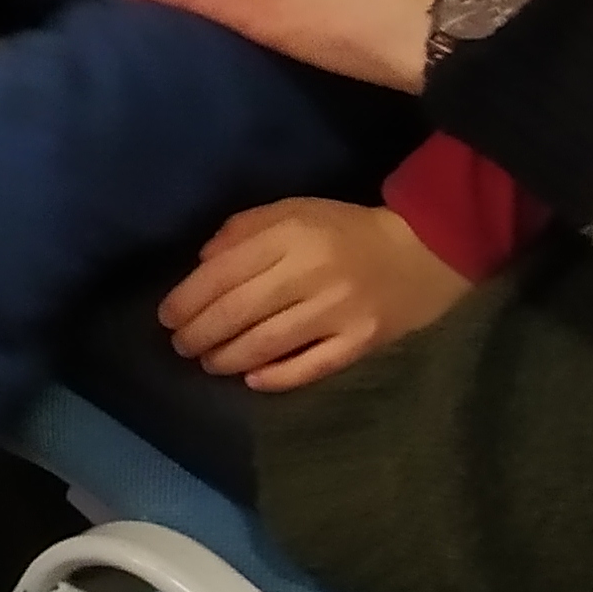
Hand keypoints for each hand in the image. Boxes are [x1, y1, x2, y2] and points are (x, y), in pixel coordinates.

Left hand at [161, 199, 467, 390]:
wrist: (425, 250)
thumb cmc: (345, 231)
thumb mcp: (294, 211)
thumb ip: (244, 230)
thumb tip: (201, 264)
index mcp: (292, 236)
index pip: (224, 273)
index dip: (187, 299)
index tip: (167, 317)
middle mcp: (312, 273)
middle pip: (238, 312)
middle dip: (199, 334)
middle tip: (181, 345)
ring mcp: (339, 311)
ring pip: (267, 344)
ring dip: (227, 358)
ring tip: (209, 362)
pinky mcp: (362, 341)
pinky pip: (311, 367)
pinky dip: (276, 377)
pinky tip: (252, 380)